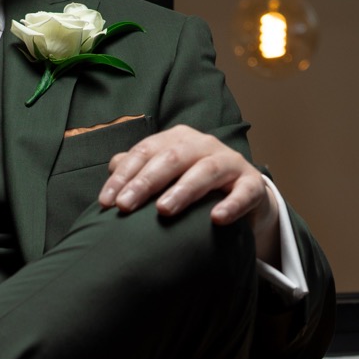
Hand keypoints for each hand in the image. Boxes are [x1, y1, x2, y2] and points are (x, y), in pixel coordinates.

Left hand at [99, 127, 278, 255]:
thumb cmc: (194, 182)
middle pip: (171, 159)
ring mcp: (230, 162)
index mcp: (177, 139)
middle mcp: (203, 145)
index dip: (124, 176)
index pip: (145, 152)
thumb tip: (113, 166)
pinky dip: (232, 204)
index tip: (106, 202)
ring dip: (184, 190)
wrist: (242, 193)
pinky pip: (244, 192)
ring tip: (164, 210)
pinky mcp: (253, 183)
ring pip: (206, 171)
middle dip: (145, 182)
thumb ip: (140, 168)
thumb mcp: (167, 174)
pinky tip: (217, 219)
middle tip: (125, 206)